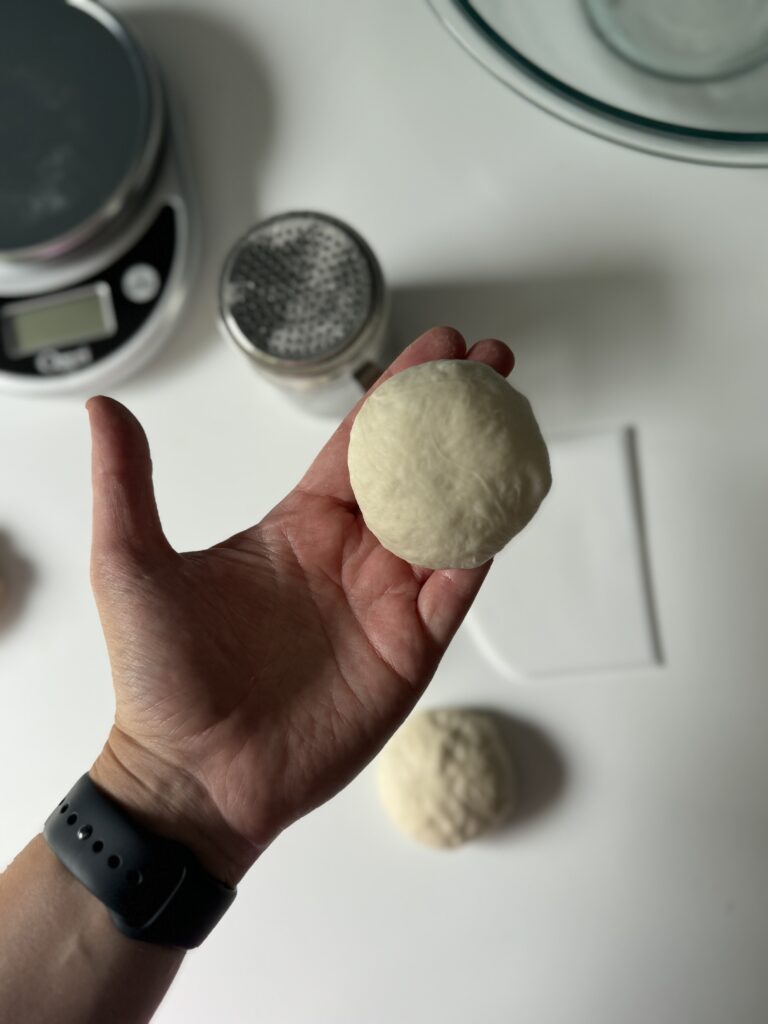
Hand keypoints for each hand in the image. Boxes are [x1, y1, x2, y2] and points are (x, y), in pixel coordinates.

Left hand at [88, 327, 514, 885]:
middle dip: (458, 414)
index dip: (399, 393)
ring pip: (450, 519)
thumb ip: (127, 484)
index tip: (435, 349)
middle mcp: (350, 556)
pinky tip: (507, 500)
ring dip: (484, 467)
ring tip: (514, 415)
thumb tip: (106, 410)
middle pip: (418, 469)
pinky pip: (458, 585)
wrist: (195, 778)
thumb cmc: (161, 681)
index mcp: (298, 526)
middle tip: (491, 361)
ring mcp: (385, 601)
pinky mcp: (410, 648)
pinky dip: (485, 543)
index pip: (361, 442)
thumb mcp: (132, 565)